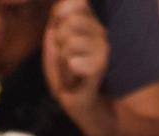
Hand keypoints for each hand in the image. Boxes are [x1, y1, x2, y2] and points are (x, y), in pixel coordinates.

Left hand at [43, 0, 110, 115]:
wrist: (77, 103)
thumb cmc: (65, 73)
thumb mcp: (54, 42)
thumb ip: (56, 20)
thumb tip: (61, 7)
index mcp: (90, 21)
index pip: (72, 2)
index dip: (59, 16)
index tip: (60, 37)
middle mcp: (101, 30)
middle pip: (68, 21)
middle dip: (59, 42)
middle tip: (66, 60)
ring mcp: (104, 46)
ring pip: (69, 41)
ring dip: (62, 61)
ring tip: (70, 71)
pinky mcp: (102, 63)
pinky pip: (71, 60)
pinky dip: (66, 74)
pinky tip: (75, 80)